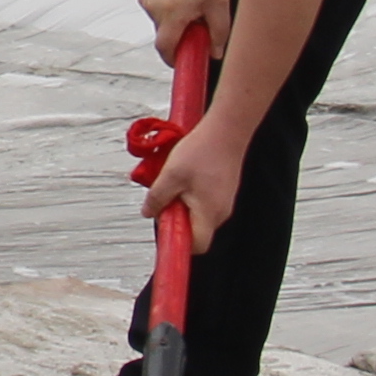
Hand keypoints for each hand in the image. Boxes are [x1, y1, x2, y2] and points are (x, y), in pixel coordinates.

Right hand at [140, 0, 234, 66]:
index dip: (176, 59)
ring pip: (162, 19)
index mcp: (172, 15)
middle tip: (199, 20)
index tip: (187, 59)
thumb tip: (216, 51)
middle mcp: (154, 9)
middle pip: (165, 34)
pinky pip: (157, 4)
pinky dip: (169, 2)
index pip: (167, 50)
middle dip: (181, 33)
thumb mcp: (218, 1)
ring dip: (176, 16)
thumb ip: (219, 31)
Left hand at [145, 114, 247, 249]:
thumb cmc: (204, 149)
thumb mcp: (170, 175)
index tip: (165, 233)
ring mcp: (223, 202)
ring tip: (175, 181)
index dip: (178, 243)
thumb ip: (157, 198)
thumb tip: (148, 212)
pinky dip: (189, 194)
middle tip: (166, 197)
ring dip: (181, 204)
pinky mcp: (222, 192)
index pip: (197, 246)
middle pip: (194, 230)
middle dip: (176, 218)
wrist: (227, 129)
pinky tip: (185, 175)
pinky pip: (202, 202)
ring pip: (197, 215)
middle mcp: (220, 212)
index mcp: (209, 213)